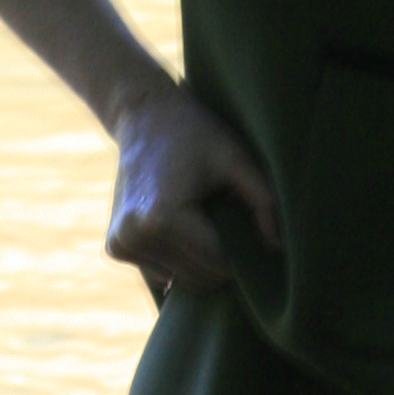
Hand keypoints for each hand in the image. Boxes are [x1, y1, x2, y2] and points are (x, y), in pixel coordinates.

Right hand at [104, 75, 281, 303]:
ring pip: (184, 280)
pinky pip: (165, 273)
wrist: (143, 115)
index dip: (244, 252)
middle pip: (201, 277)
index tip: (253, 229)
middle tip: (229, 219)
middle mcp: (134, 237)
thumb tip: (278, 250)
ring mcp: (120, 245)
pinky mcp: (115, 248)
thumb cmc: (196, 133)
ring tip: (204, 218)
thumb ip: (263, 203)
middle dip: (223, 257)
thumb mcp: (237, 159)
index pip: (219, 264)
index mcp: (161, 219)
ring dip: (202, 260)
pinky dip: (181, 258)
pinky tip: (182, 224)